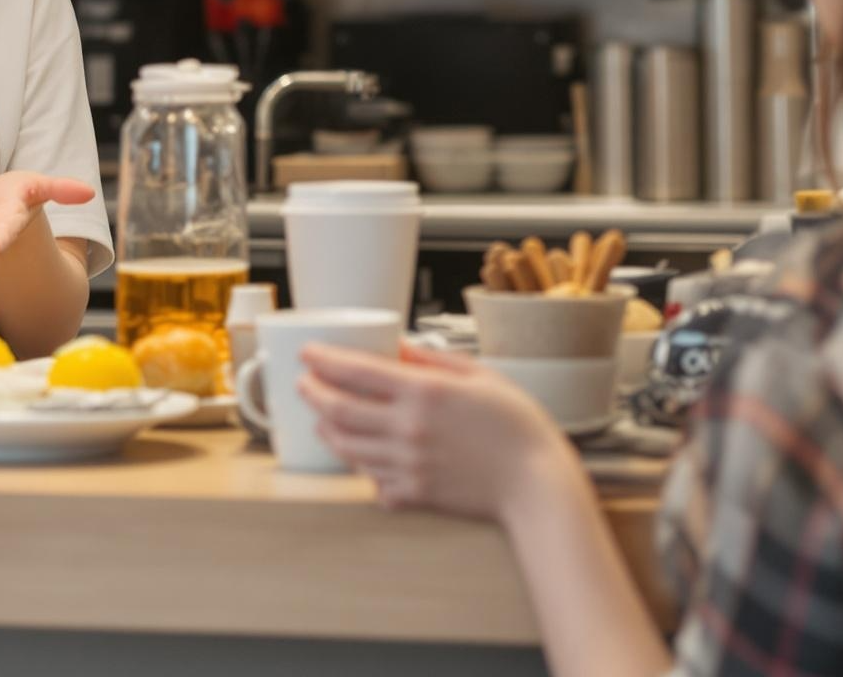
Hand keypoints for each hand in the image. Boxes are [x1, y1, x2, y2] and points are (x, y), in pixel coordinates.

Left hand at [297, 341, 577, 523]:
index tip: (307, 353)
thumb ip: (435, 360)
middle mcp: (408, 429)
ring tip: (321, 416)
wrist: (539, 484)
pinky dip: (360, 468)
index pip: (355, 371)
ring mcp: (408, 465)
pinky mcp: (415, 495)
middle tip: (304, 383)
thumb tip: (399, 348)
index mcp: (424, 393)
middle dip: (312, 393)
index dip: (323, 360)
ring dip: (327, 429)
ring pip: (347, 448)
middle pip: (338, 410)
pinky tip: (360, 457)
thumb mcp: (481, 376)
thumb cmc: (519, 427)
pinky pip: (372, 482)